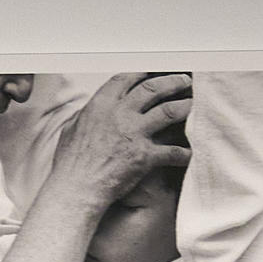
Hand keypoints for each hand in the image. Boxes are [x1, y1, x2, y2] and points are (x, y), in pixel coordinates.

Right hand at [49, 72, 192, 205]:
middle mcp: (120, 115)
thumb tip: (88, 111)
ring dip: (184, 106)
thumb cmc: (70, 165)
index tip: (151, 72)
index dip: (141, 73)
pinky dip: (182, 153)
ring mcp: (134, 133)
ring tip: (191, 105)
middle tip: (182, 81)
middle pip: (152, 89)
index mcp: (101, 106)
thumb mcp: (71, 131)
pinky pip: (171, 151)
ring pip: (168, 111)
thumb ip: (85, 116)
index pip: (126, 80)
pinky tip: (188, 154)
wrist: (76, 189)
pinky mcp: (144, 155)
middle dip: (171, 82)